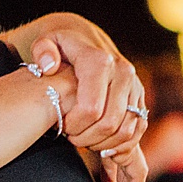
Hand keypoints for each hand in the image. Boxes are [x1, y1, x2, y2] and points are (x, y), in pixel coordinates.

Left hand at [24, 24, 144, 159]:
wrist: (86, 38)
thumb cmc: (61, 45)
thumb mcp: (45, 41)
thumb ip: (42, 51)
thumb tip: (49, 66)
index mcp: (99, 60)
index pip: (91, 108)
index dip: (75, 125)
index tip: (60, 125)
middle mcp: (122, 72)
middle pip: (110, 122)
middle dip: (87, 137)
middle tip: (70, 136)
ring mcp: (135, 85)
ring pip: (126, 130)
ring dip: (103, 143)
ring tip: (83, 138)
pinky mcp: (140, 96)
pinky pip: (138, 129)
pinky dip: (121, 144)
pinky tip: (100, 143)